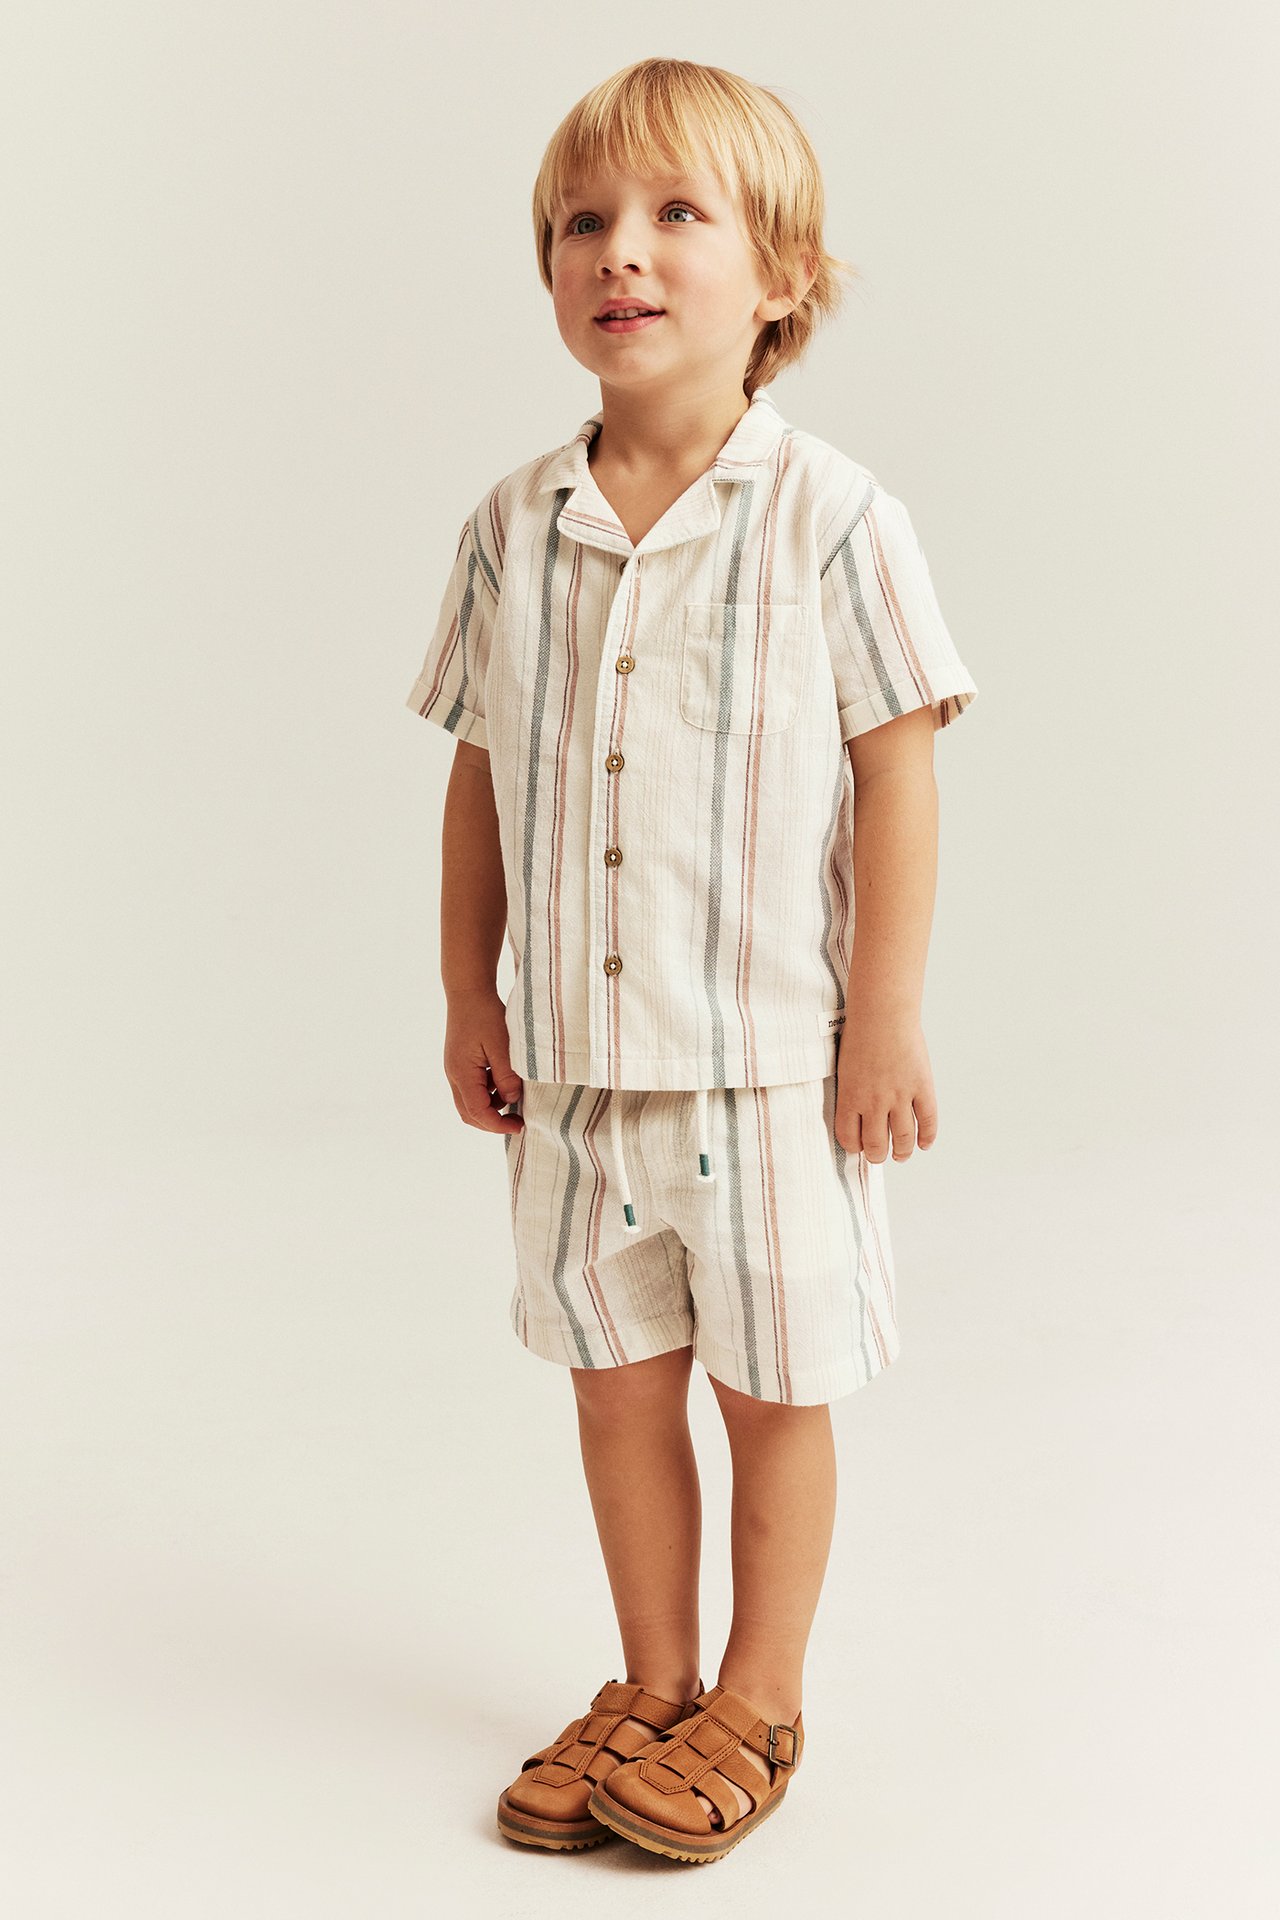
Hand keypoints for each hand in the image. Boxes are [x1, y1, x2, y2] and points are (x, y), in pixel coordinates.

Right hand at [443, 986, 523, 1134]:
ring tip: (515, 1096)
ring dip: (492, 1107)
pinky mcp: (460, 1064)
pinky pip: (472, 1088)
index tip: (520, 1125)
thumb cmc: (485, 1015)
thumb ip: (507, 1077)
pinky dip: (489, 1093)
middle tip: (518, 1121)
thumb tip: (512, 1099)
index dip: (498, 1125)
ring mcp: (455, 1070)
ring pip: (470, 1102)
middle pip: (469, 1114)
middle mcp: (454, 1076)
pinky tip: (505, 1081)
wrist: (468, 991)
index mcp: (462, 1074)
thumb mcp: (502, 1046)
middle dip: (493, 1123)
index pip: (478, 1113)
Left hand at [833, 1016, 936, 1162]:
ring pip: (903, 1139)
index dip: (855, 1147)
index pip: (850, 1138)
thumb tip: (856, 1113)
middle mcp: (874, 1103)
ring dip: (903, 1152)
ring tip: (902, 1154)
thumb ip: (851, 1092)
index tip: (859, 1147)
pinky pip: (927, 1121)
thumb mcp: (843, 1067)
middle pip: (877, 1145)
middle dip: (878, 1156)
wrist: (882, 1013)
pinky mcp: (921, 1087)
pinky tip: (924, 1144)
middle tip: (880, 1155)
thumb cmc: (859, 1034)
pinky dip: (927, 1137)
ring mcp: (900, 1096)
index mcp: (850, 1098)